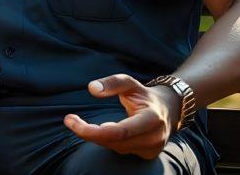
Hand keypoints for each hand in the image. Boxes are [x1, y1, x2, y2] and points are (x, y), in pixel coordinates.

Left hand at [63, 74, 178, 159]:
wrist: (169, 110)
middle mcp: (154, 137)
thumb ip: (112, 83)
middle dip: (89, 132)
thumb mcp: (131, 83)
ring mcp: (152, 149)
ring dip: (97, 136)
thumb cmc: (145, 96)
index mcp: (152, 119)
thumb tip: (92, 88)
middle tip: (70, 120)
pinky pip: (120, 150)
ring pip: (116, 148)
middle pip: (115, 142)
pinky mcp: (148, 155)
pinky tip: (102, 131)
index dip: (94, 130)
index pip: (120, 131)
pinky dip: (107, 141)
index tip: (72, 122)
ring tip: (83, 123)